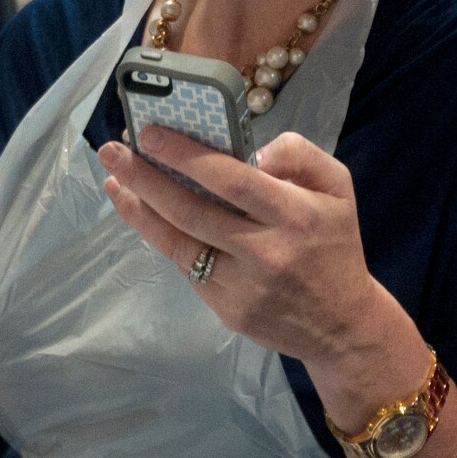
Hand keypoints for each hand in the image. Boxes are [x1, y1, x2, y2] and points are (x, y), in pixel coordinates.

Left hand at [98, 128, 394, 367]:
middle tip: (113, 151)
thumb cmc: (334, 243)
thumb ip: (299, 155)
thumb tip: (252, 153)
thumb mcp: (338, 186)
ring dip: (140, 210)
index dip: (186, 156)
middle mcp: (267, 251)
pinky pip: (187, 267)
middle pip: (192, 211)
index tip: (150, 134)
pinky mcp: (228, 310)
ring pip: (179, 243)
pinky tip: (141, 215)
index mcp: (296, 215)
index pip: (232, 180)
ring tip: (114, 181)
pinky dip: (159, 237)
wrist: (343, 323)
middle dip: (146, 178)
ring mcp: (244, 286)